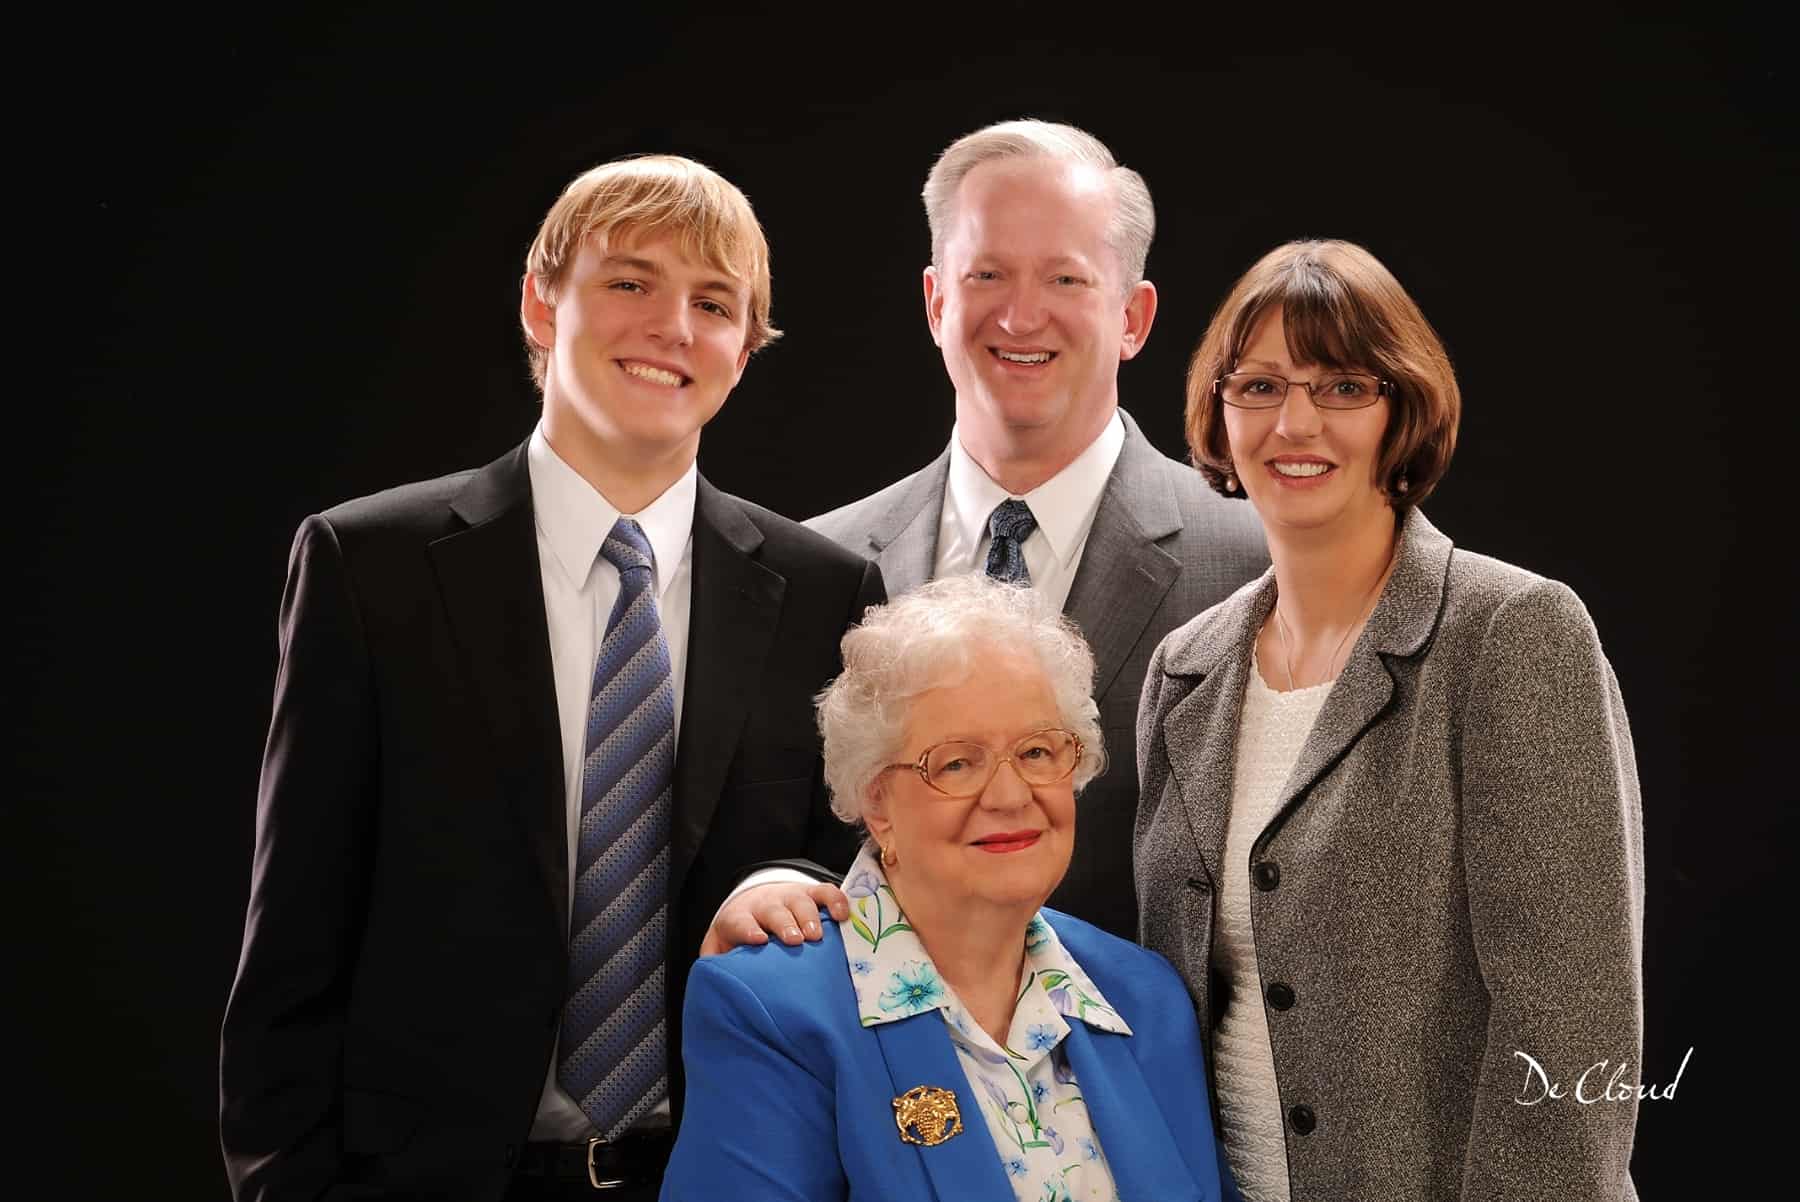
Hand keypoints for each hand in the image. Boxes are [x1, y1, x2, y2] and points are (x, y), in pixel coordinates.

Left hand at [698, 882, 849, 956]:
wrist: (755, 902)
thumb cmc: (740, 934)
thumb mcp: (722, 947)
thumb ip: (717, 964)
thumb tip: (717, 988)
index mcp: (739, 918)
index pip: (740, 922)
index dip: (748, 930)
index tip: (759, 940)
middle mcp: (765, 905)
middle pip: (774, 911)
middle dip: (785, 924)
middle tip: (795, 940)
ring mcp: (790, 897)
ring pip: (801, 901)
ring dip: (809, 916)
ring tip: (816, 934)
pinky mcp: (811, 893)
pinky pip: (825, 892)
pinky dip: (835, 901)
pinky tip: (842, 915)